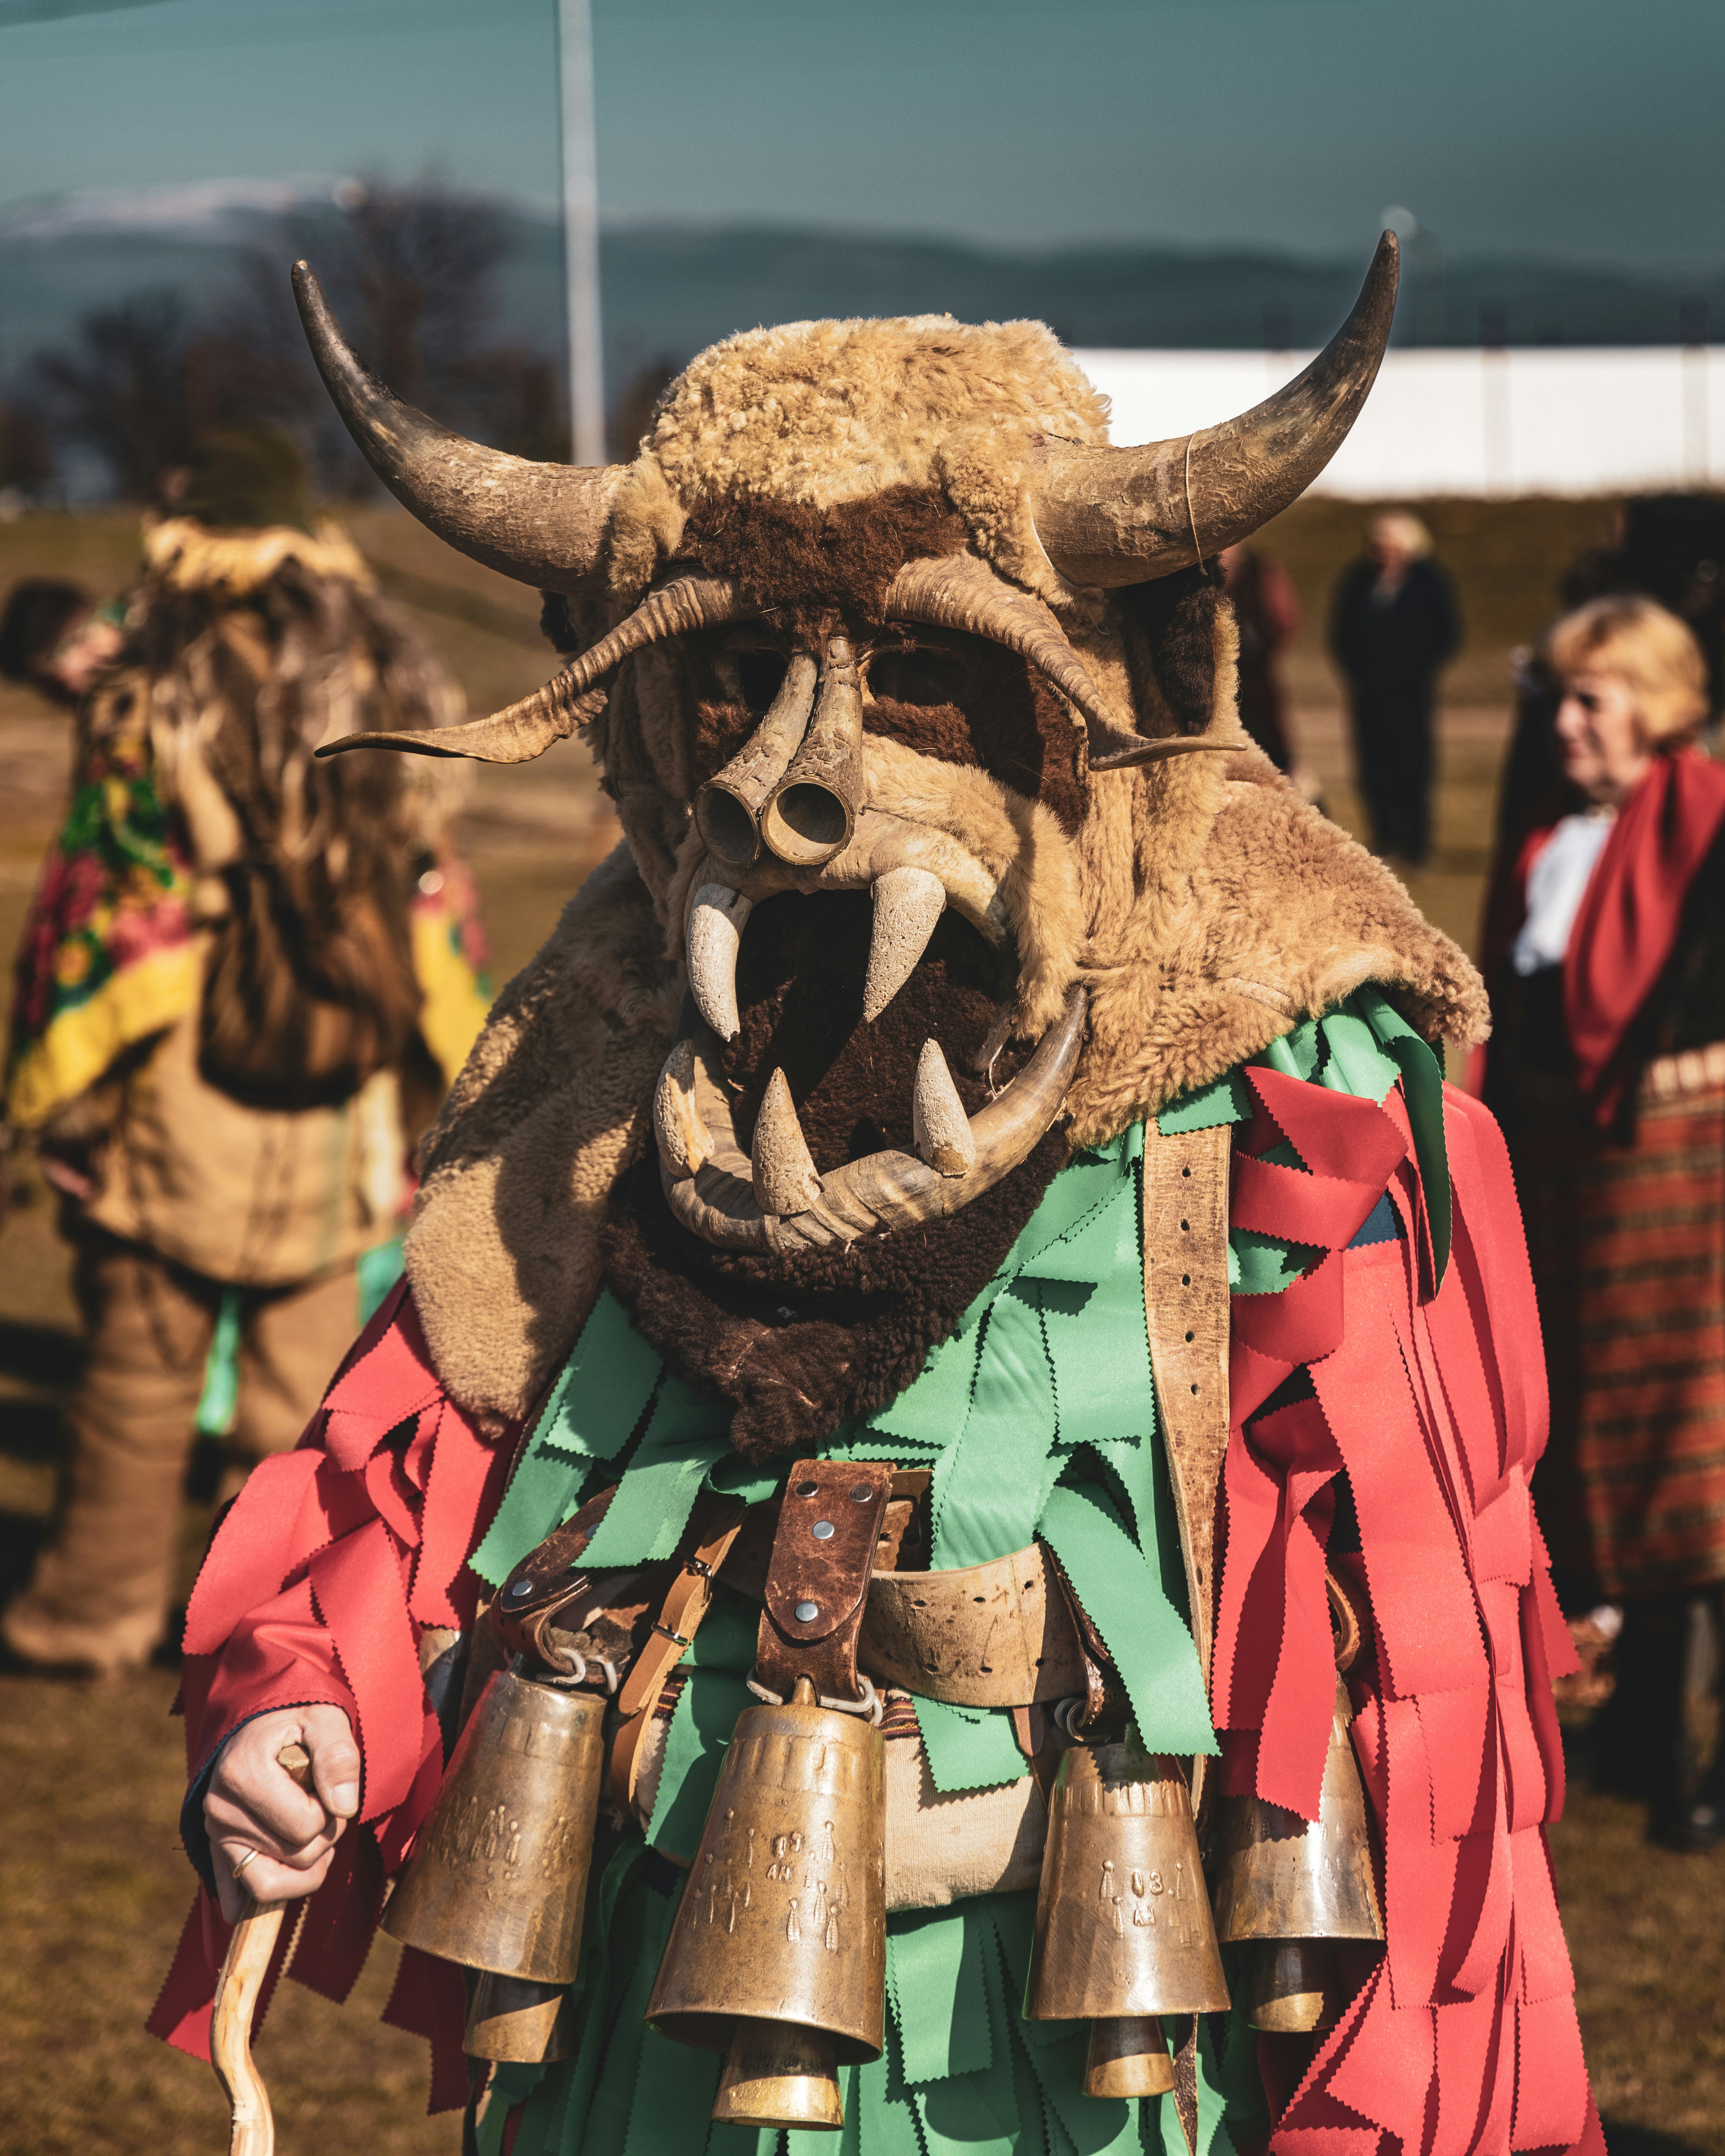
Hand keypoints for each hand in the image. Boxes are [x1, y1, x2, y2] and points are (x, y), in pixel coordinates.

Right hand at [205, 1704, 359, 1923]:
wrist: (261, 1720)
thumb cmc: (296, 1719)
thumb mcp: (324, 1720)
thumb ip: (338, 1757)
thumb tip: (343, 1808)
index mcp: (243, 1773)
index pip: (305, 1826)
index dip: (331, 1812)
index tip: (328, 1785)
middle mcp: (220, 1809)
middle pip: (294, 1857)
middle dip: (323, 1836)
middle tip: (322, 1802)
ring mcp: (215, 1834)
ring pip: (270, 1885)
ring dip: (305, 1864)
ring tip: (311, 1827)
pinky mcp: (216, 1851)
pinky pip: (237, 1899)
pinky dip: (270, 1894)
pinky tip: (290, 1874)